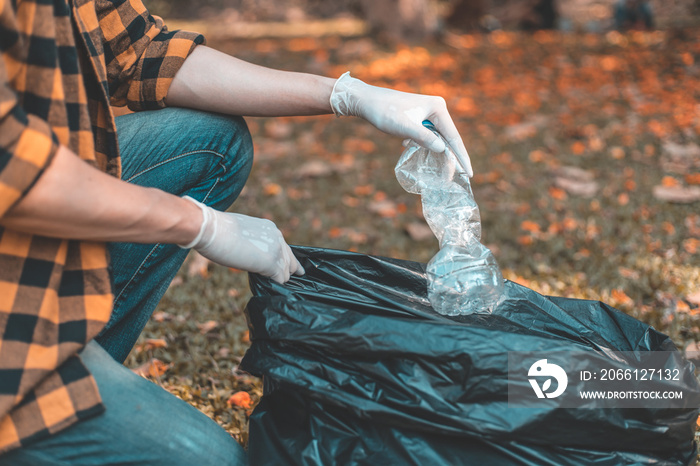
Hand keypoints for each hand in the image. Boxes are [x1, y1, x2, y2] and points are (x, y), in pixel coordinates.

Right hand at [180, 197, 303, 282]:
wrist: (212, 229)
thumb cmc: (218, 229)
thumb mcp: (242, 231)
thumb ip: (253, 241)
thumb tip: (250, 252)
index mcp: (270, 228)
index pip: (283, 247)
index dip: (284, 258)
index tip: (288, 266)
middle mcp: (277, 238)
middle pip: (290, 260)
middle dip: (289, 270)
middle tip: (292, 278)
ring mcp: (276, 251)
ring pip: (286, 272)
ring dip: (279, 279)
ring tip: (276, 285)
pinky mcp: (271, 264)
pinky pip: (280, 279)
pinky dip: (275, 284)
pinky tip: (270, 287)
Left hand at [329, 72, 472, 176]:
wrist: (367, 101)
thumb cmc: (385, 112)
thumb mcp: (405, 128)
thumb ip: (424, 139)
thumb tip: (443, 149)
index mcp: (438, 108)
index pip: (453, 137)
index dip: (461, 156)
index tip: (469, 173)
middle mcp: (436, 108)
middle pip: (447, 137)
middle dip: (450, 157)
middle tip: (457, 176)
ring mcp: (427, 112)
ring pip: (436, 137)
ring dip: (434, 151)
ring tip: (438, 168)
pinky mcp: (418, 116)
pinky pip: (425, 134)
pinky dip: (421, 144)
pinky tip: (407, 144)